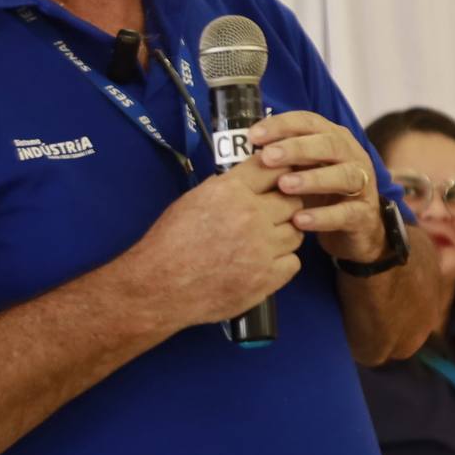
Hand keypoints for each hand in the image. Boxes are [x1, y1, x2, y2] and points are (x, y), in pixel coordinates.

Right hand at [126, 163, 302, 329]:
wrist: (159, 286)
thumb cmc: (169, 243)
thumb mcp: (192, 200)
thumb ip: (224, 188)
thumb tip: (247, 181)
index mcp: (230, 191)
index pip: (272, 168)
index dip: (280, 173)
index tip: (280, 180)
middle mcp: (251, 215)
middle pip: (292, 201)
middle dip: (284, 206)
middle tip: (274, 215)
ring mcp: (262, 248)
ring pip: (296, 233)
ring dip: (284, 235)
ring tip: (266, 242)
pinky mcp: (266, 277)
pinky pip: (293, 262)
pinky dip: (282, 263)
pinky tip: (264, 263)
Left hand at [248, 111, 385, 261]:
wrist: (356, 229)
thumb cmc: (321, 193)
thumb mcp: (302, 170)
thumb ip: (281, 158)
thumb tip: (241, 147)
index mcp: (334, 138)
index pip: (309, 122)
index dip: (282, 126)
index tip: (253, 136)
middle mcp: (352, 156)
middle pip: (329, 144)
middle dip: (297, 149)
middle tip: (268, 158)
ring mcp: (362, 185)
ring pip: (343, 175)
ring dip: (313, 179)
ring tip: (285, 186)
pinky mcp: (363, 214)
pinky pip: (346, 213)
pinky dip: (323, 217)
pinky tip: (299, 220)